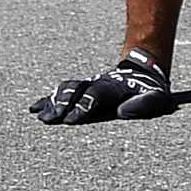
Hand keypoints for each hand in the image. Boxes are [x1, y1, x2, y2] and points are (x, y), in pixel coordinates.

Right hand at [29, 53, 175, 125]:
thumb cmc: (150, 90)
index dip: (82, 107)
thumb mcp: (156, 97)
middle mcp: (96, 83)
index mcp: (112, 87)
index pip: (93, 96)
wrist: (143, 70)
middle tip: (49, 120)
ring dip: (52, 102)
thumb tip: (122, 111)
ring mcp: (88, 84)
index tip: (70, 121)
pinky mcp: (82, 89)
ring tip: (41, 116)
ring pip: (66, 89)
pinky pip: (62, 91)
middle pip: (74, 90)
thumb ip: (145, 104)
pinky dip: (47, 99)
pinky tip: (34, 108)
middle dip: (61, 105)